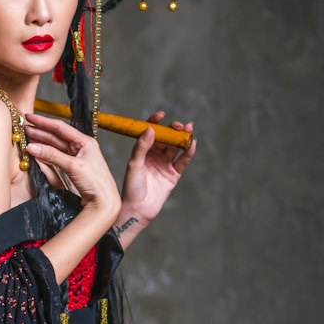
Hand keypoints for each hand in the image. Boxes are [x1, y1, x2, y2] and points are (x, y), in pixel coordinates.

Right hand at [24, 113, 119, 221]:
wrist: (103, 202)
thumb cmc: (96, 182)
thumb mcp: (73, 166)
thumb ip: (52, 156)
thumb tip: (32, 147)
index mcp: (84, 142)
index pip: (60, 128)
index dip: (43, 122)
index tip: (29, 118)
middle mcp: (79, 148)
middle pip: (55, 138)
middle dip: (39, 133)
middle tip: (23, 129)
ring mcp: (74, 159)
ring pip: (53, 149)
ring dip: (40, 145)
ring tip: (26, 141)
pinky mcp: (70, 170)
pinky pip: (54, 161)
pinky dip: (44, 158)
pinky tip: (35, 154)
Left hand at [119, 111, 196, 235]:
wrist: (138, 209)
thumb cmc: (131, 187)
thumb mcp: (134, 165)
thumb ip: (141, 147)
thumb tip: (150, 128)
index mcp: (142, 151)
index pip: (150, 132)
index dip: (156, 122)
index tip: (161, 115)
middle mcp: (154, 156)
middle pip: (166, 138)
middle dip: (173, 130)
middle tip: (178, 125)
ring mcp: (165, 164)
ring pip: (176, 147)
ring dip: (183, 138)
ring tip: (188, 129)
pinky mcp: (174, 175)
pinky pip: (182, 161)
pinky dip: (188, 152)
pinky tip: (192, 144)